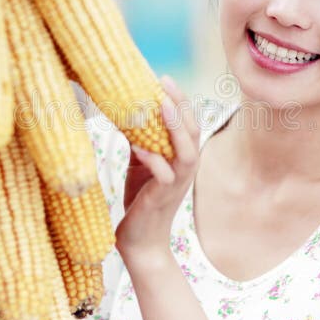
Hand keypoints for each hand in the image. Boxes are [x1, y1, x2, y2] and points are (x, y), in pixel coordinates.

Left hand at [116, 75, 200, 260]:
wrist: (140, 240)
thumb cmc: (141, 199)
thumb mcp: (142, 163)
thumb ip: (141, 140)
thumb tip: (127, 112)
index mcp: (182, 157)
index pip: (187, 122)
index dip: (179, 100)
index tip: (163, 78)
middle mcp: (185, 168)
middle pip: (192, 129)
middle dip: (180, 103)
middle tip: (164, 81)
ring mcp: (177, 183)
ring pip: (187, 150)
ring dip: (174, 126)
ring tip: (162, 104)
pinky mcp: (163, 198)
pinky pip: (166, 174)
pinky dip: (154, 158)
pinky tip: (139, 147)